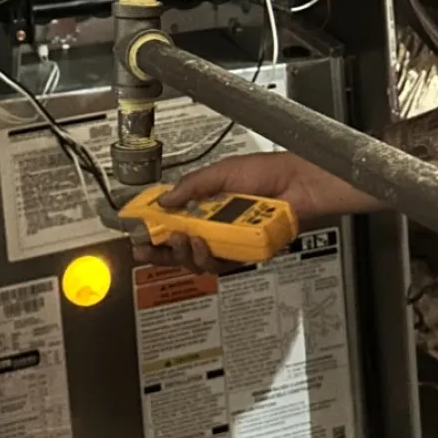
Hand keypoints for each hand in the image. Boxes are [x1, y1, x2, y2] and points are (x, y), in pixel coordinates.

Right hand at [130, 152, 376, 268]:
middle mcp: (216, 226)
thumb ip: (191, 187)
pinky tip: (204, 245)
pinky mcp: (246, 253)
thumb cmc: (268, 171)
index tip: (138, 238)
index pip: (174, 224)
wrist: (299, 183)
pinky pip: (222, 265)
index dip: (155, 234)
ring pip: (198, 261)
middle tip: (152, 248)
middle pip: (181, 249)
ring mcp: (230, 241)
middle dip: (162, 252)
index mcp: (207, 205)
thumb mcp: (222, 172)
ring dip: (186, 254)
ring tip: (184, 240)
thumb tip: (164, 200)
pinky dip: (208, 257)